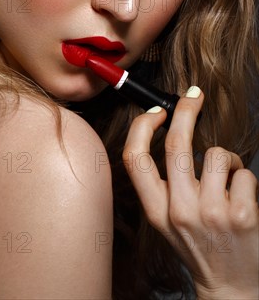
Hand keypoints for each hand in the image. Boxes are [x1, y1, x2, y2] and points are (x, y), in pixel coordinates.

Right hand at [123, 86, 258, 299]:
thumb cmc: (199, 246)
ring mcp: (211, 214)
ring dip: (226, 158)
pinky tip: (242, 199)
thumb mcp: (167, 220)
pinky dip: (245, 179)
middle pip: (176, 144)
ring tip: (227, 178)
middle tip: (194, 98)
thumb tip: (170, 130)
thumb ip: (163, 183)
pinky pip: (244, 173)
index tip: (156, 111)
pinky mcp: (242, 216)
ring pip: (216, 154)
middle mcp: (179, 212)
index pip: (134, 158)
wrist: (232, 288)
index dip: (143, 126)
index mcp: (156, 211)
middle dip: (186, 111)